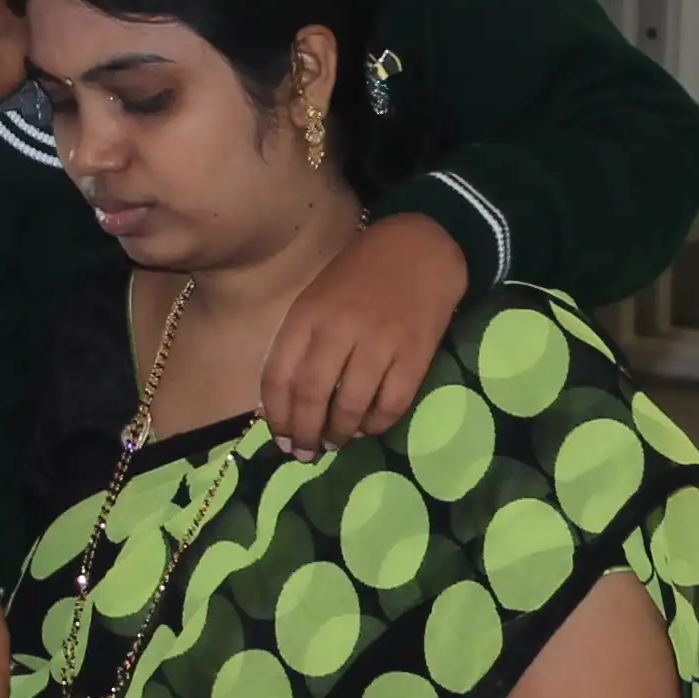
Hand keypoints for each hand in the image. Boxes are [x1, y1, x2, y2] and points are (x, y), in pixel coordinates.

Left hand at [261, 211, 466, 459]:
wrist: (422, 244)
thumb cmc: (360, 274)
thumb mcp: (316, 298)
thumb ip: (301, 342)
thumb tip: (288, 400)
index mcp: (306, 315)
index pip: (278, 375)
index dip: (276, 414)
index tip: (278, 436)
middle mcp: (338, 330)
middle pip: (312, 396)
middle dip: (304, 433)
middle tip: (304, 453)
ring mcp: (380, 342)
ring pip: (351, 405)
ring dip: (339, 433)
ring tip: (334, 443)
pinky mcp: (416, 352)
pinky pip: (393, 402)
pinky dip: (377, 424)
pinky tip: (367, 428)